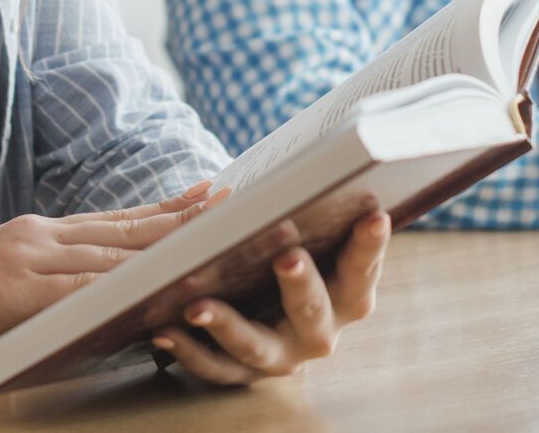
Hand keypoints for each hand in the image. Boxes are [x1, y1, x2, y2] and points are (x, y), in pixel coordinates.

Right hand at [0, 183, 216, 357]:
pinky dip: (118, 287)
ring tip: (208, 241)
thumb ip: (45, 272)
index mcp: (40, 231)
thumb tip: (90, 284)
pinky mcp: (16, 291)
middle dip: (181, 217)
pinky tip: (149, 286)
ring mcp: (30, 260)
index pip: (115, 217)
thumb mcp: (0, 269)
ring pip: (111, 253)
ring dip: (163, 248)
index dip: (165, 207)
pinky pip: (79, 290)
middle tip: (229, 203)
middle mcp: (42, 236)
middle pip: (124, 227)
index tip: (206, 195)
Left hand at [148, 210, 389, 385]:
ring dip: (227, 325)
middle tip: (287, 257)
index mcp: (345, 295)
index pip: (361, 270)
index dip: (369, 246)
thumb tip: (312, 165)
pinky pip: (212, 366)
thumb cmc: (287, 252)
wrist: (264, 312)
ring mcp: (279, 357)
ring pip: (255, 346)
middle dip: (300, 285)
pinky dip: (187, 349)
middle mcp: (318, 332)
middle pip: (313, 313)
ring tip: (197, 305)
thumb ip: (308, 211)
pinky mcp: (239, 374)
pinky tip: (163, 329)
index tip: (374, 215)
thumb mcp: (304, 235)